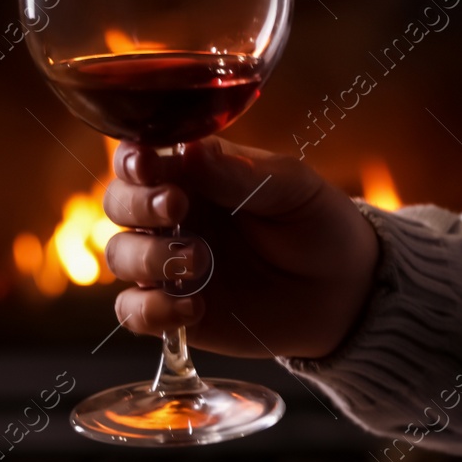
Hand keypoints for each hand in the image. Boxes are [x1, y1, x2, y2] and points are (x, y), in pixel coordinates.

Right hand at [101, 137, 379, 359]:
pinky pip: (132, 312)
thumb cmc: (318, 224)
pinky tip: (195, 309)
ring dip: (148, 258)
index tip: (148, 165)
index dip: (132, 159)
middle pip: (118, 204)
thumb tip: (193, 148)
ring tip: (200, 261)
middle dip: (137, 205)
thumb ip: (241, 172)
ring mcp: (169, 264)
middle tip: (177, 206)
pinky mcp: (173, 312)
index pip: (141, 157)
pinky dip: (151, 311)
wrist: (344, 290)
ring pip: (119, 256)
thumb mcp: (292, 188)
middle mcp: (172, 216)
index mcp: (195, 173)